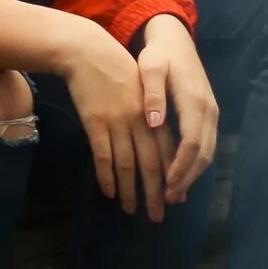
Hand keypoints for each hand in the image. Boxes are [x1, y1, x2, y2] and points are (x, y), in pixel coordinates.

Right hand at [59, 22, 174, 220]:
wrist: (90, 52)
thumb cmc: (119, 69)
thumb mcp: (146, 88)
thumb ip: (155, 114)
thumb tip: (161, 143)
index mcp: (157, 113)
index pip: (170, 151)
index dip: (174, 176)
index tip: (178, 197)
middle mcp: (141, 121)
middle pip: (152, 164)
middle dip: (156, 192)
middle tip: (158, 216)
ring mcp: (118, 123)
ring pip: (128, 165)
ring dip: (130, 191)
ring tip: (132, 210)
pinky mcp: (95, 123)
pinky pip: (103, 156)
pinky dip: (107, 176)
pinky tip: (109, 192)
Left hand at [135, 14, 218, 205]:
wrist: (176, 39)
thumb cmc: (159, 54)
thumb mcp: (151, 67)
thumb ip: (152, 93)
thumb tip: (154, 122)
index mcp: (193, 101)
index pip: (192, 142)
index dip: (180, 166)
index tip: (165, 185)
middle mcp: (208, 110)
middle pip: (204, 153)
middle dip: (187, 178)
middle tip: (168, 198)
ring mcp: (212, 112)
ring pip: (208, 151)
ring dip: (192, 174)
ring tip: (174, 193)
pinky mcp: (209, 114)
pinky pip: (206, 144)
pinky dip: (195, 163)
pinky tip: (181, 174)